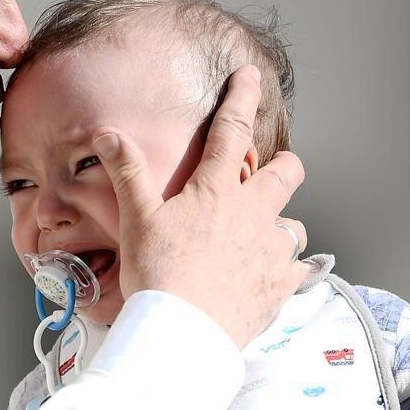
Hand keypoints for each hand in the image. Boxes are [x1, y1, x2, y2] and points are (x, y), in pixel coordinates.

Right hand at [92, 65, 308, 346]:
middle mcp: (253, 213)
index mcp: (216, 191)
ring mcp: (272, 250)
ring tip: (262, 235)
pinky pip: (300, 270)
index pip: (233, 130)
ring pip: (295, 224)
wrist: (182, 333)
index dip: (242, 97)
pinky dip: (290, 270)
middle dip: (282, 165)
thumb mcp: (137, 218)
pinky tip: (275, 277)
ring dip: (281, 223)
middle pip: (287, 172)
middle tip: (266, 173)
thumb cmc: (158, 275)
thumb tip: (109, 132)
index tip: (251, 76)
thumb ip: (127, 171)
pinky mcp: (282, 286)